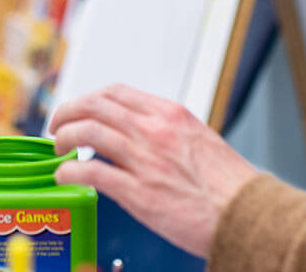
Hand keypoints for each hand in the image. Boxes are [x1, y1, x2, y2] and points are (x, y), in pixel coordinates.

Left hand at [49, 85, 259, 257]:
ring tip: (59, 149)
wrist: (246, 212)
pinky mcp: (138, 192)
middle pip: (94, 105)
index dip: (89, 99)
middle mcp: (154, 130)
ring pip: (86, 132)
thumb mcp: (197, 139)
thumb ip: (167, 132)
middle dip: (68, 112)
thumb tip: (139, 134)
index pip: (116, 92)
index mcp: (169, 115)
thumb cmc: (228, 184)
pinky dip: (69, 173)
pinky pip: (90, 174)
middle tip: (58, 126)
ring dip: (64, 138)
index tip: (80, 109)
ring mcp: (144, 160)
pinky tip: (65, 177)